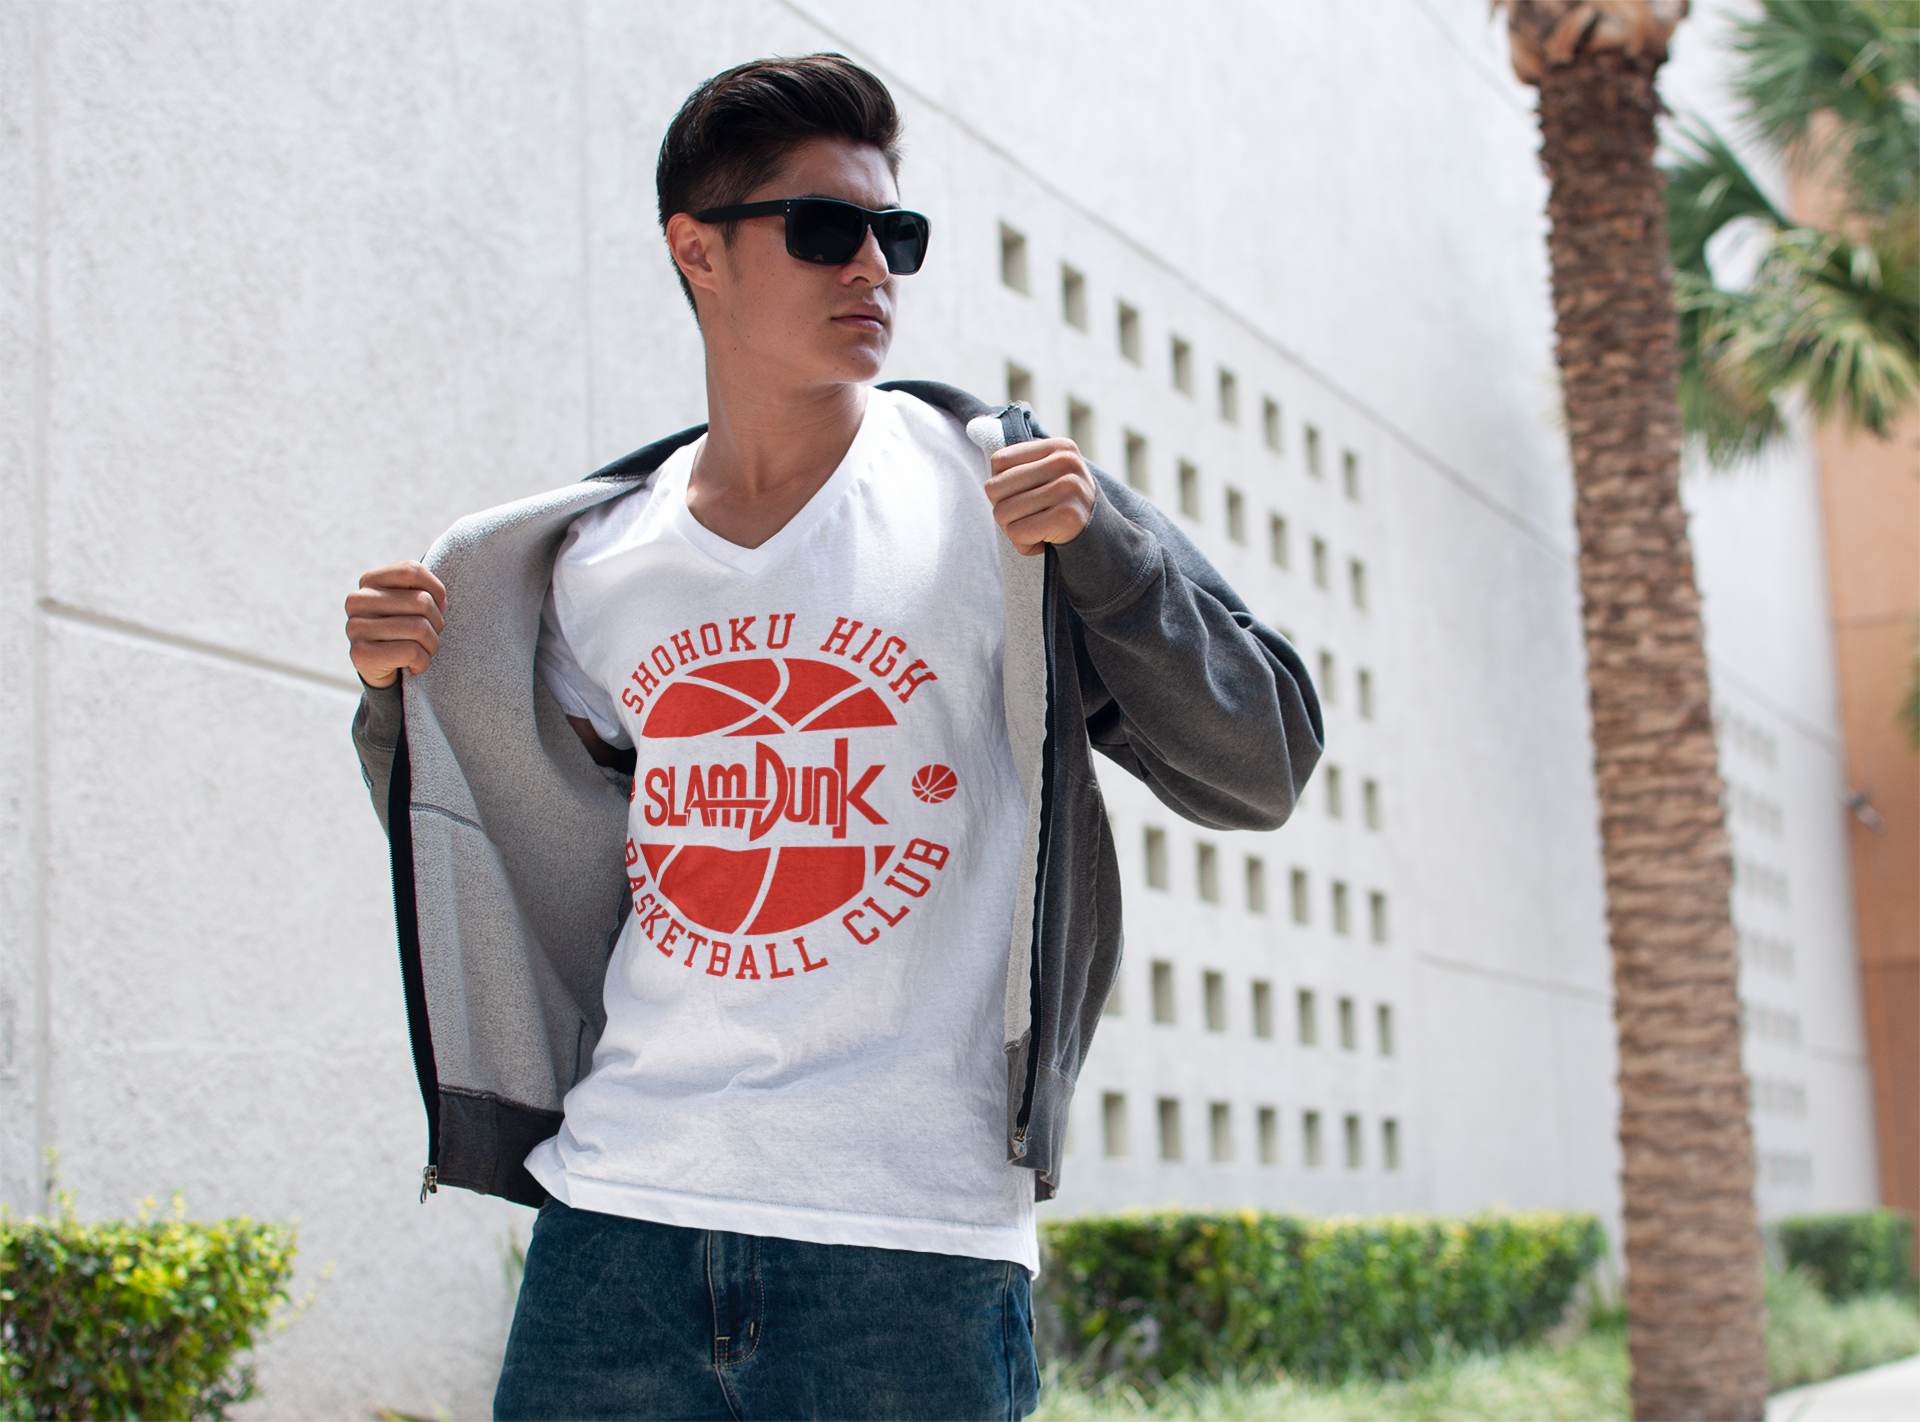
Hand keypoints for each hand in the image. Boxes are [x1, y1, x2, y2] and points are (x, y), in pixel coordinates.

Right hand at [345, 561, 446, 688]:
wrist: (380, 668)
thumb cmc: (402, 630)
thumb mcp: (410, 604)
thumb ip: (423, 592)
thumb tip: (442, 601)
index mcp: (370, 580)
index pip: (412, 570)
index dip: (436, 589)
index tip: (438, 606)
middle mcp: (358, 600)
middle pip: (421, 601)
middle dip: (437, 623)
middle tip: (430, 635)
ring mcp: (355, 627)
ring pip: (419, 628)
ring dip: (432, 645)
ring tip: (423, 650)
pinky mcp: (360, 653)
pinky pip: (411, 652)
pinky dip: (423, 662)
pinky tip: (413, 665)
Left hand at [985, 437, 1095, 555]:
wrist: (1100, 535)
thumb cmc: (1063, 503)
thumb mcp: (1049, 472)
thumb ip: (1021, 462)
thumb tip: (974, 430)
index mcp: (1058, 447)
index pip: (998, 461)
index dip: (1001, 486)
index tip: (1023, 496)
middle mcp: (1065, 463)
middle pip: (995, 488)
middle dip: (1004, 510)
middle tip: (1027, 517)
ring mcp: (1068, 489)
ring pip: (1003, 514)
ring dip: (1014, 530)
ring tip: (1036, 529)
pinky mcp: (1067, 517)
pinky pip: (1018, 534)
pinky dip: (1025, 545)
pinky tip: (1043, 541)